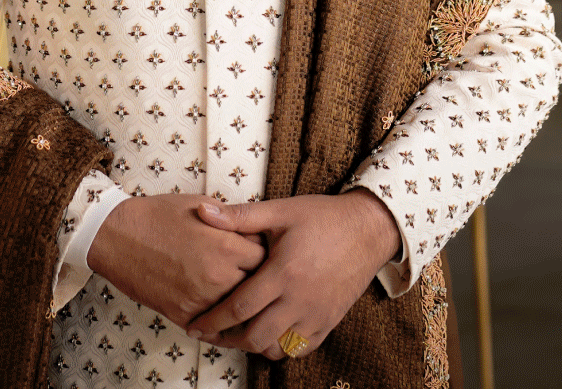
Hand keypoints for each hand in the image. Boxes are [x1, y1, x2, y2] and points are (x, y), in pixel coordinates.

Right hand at [86, 193, 265, 329]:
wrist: (120, 237)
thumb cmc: (158, 216)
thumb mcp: (201, 206)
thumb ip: (231, 221)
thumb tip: (250, 228)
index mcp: (226, 246)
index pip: (264, 257)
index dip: (261, 252)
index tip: (256, 250)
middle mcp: (219, 277)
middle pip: (255, 285)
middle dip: (255, 277)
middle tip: (248, 271)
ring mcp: (201, 299)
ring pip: (236, 309)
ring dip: (237, 300)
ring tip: (235, 290)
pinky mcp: (184, 315)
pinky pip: (212, 325)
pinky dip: (217, 319)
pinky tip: (217, 309)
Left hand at [185, 189, 401, 359]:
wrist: (367, 230)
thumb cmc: (322, 217)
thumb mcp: (281, 210)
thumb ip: (240, 216)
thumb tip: (202, 211)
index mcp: (283, 273)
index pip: (239, 307)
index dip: (212, 320)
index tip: (194, 326)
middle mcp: (299, 300)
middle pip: (254, 337)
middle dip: (226, 339)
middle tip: (209, 334)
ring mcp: (316, 316)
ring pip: (276, 348)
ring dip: (252, 345)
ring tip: (237, 332)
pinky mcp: (328, 323)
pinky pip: (299, 350)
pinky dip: (280, 347)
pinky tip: (269, 332)